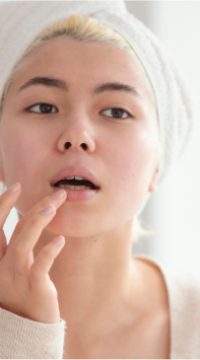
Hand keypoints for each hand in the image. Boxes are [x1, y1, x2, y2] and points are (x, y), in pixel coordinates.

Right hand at [0, 183, 66, 322]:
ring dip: (39, 220)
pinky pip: (40, 267)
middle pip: (10, 228)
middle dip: (28, 206)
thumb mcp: (15, 270)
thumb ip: (19, 247)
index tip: (16, 186)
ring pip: (23, 243)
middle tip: (53, 193)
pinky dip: (49, 251)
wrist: (27, 332)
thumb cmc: (23, 296)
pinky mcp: (33, 289)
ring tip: (55, 205)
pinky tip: (60, 240)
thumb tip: (31, 221)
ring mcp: (15, 278)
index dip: (2, 204)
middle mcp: (0, 266)